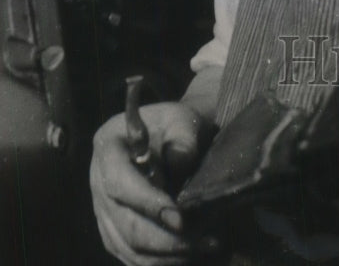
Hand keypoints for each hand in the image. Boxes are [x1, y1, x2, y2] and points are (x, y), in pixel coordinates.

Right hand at [90, 101, 215, 265]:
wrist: (173, 137)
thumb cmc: (177, 126)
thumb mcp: (183, 120)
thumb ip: (183, 140)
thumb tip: (179, 168)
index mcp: (107, 147)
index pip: (119, 183)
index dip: (147, 203)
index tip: (180, 219)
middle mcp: (98, 183)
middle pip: (125, 224)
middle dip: (166, 240)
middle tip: (206, 241)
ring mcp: (104, 212)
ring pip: (130, 248)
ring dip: (169, 255)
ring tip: (206, 247)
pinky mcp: (115, 233)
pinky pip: (134, 257)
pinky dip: (163, 261)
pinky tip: (191, 255)